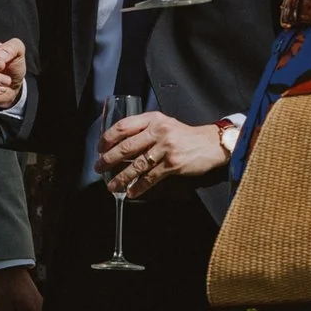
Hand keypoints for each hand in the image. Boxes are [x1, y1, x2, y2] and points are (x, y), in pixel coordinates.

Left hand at [100, 111, 231, 196]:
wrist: (211, 143)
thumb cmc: (185, 135)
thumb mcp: (164, 124)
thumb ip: (145, 129)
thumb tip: (120, 144)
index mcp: (153, 119)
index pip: (123, 126)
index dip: (107, 138)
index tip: (99, 148)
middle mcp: (158, 131)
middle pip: (126, 147)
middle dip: (108, 160)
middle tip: (99, 168)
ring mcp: (165, 148)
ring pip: (136, 165)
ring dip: (121, 177)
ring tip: (111, 185)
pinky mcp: (173, 164)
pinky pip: (150, 178)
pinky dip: (139, 187)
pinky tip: (131, 192)